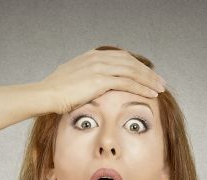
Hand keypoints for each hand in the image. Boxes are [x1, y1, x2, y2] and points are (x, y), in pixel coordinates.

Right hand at [39, 48, 165, 114]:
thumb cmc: (54, 93)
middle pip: (130, 62)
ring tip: (160, 88)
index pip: (121, 57)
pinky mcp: (101, 80)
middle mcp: (97, 58)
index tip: (146, 75)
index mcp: (91, 56)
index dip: (136, 66)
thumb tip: (86, 87)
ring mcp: (99, 67)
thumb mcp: (70, 80)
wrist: (45, 95)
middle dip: (147, 72)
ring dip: (149, 80)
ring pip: (132, 71)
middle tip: (160, 81)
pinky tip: (151, 93)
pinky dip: (142, 87)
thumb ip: (83, 79)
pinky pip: (128, 82)